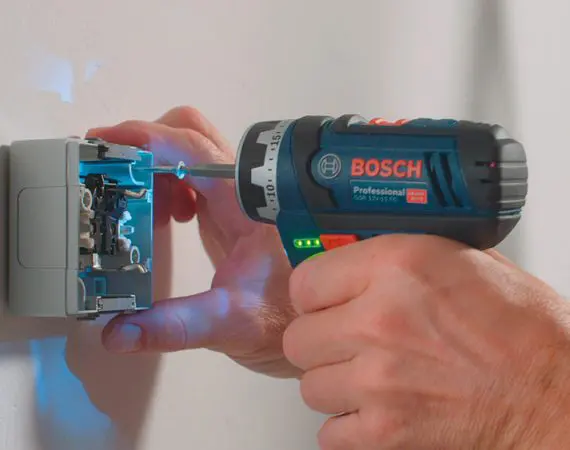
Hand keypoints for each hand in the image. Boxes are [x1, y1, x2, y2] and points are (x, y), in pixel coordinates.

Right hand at [87, 106, 298, 377]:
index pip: (195, 151)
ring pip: (191, 151)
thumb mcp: (229, 324)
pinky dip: (169, 182)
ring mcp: (237, 196)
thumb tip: (116, 332)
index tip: (107, 144)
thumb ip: (175, 326)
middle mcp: (243, 190)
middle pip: (193, 133)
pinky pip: (192, 175)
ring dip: (157, 165)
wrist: (313, 321)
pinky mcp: (229, 209)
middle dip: (150, 142)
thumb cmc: (284, 318)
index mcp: (247, 206)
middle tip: (117, 174)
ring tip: (142, 207)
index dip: (149, 139)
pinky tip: (168, 218)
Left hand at [283, 235, 569, 448]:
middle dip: (320, 339)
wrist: (557, 397)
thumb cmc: (523, 331)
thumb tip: (351, 261)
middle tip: (346, 339)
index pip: (305, 281)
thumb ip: (395, 258)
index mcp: (397, 267)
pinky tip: (377, 408)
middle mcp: (380, 320)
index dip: (314, 293)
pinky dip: (348, 423)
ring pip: (310, 385)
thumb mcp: (461, 260)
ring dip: (334, 381)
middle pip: (299, 337)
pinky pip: (329, 431)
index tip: (325, 300)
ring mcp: (378, 380)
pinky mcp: (386, 432)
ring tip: (369, 375)